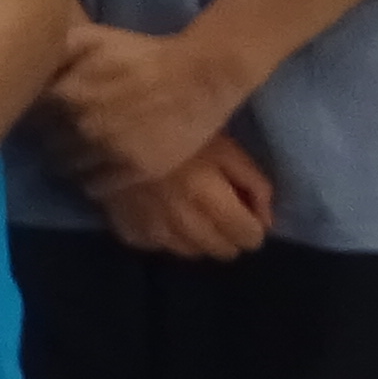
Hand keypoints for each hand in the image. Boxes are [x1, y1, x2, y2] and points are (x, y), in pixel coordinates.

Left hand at [46, 21, 243, 196]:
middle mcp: (80, 124)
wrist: (200, 76)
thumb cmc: (143, 54)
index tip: (44, 119)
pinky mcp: (134, 169)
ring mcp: (107, 149)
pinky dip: (92, 181)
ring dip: (71, 163)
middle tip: (65, 138)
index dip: (36, 119)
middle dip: (52, 141)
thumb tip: (26, 67)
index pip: (28, 117)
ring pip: (68, 169)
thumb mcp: (92, 38)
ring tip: (83, 155)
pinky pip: (94, 186)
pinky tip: (100, 169)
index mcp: (64, 93)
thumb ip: (53, 52)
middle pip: (46, 145)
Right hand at [99, 128, 275, 259]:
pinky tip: (160, 212)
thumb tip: (266, 221)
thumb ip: (256, 185)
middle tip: (217, 208)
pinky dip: (164, 236)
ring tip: (189, 211)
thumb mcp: (228, 148)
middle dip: (228, 234)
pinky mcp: (128, 231)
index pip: (248, 237)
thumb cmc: (178, 130)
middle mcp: (183, 224)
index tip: (244, 208)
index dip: (253, 224)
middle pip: (222, 251)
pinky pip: (158, 247)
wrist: (111, 125)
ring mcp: (153, 231)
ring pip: (192, 253)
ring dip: (197, 237)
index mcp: (211, 199)